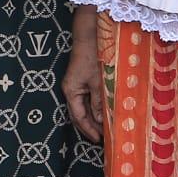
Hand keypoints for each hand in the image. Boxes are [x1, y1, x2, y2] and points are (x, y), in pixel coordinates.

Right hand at [62, 27, 104, 143]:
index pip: (78, 117)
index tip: (99, 141)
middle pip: (79, 114)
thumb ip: (99, 102)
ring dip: (94, 118)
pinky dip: (96, 107)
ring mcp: (76, 84)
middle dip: (90, 127)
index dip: (89, 130)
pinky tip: (105, 111)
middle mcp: (71, 89)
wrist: (90, 35)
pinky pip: (88, 99)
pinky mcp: (83, 79)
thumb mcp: (98, 82)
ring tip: (106, 129)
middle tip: (104, 139)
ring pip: (84, 107)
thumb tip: (101, 121)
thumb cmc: (93, 57)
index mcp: (71, 91)